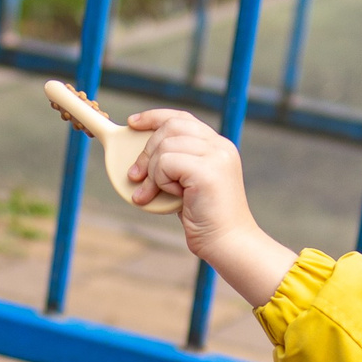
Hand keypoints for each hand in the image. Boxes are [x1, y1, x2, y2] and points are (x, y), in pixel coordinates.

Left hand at [124, 109, 298, 305]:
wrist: (228, 243)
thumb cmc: (206, 220)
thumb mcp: (186, 186)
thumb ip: (173, 167)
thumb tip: (141, 159)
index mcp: (218, 147)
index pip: (182, 118)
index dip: (155, 117)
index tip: (133, 123)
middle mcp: (220, 146)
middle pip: (170, 127)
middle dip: (146, 151)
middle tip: (135, 176)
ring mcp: (216, 156)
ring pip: (165, 145)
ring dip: (152, 171)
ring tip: (153, 194)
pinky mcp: (207, 170)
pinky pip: (166, 162)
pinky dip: (160, 180)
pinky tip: (172, 197)